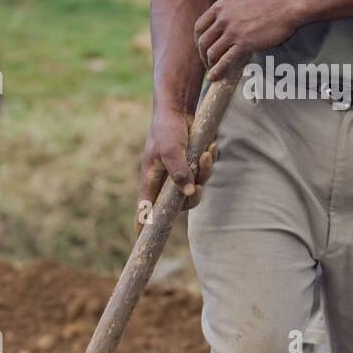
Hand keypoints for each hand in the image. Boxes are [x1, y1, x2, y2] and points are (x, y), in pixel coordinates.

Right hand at [135, 106, 216, 237]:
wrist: (178, 109)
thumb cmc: (168, 129)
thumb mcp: (171, 150)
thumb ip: (178, 172)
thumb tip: (188, 193)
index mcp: (152, 181)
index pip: (145, 210)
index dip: (144, 227)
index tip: (141, 242)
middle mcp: (164, 181)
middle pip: (181, 205)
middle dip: (194, 195)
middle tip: (200, 182)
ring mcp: (179, 174)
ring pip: (196, 189)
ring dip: (205, 173)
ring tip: (207, 153)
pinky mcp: (192, 166)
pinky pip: (205, 174)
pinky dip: (210, 163)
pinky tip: (211, 146)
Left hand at [194, 0, 300, 78]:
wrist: (285, 7)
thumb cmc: (268, 4)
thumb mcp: (241, 0)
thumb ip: (229, 10)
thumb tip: (222, 19)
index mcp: (221, 7)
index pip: (200, 26)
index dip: (198, 40)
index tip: (202, 48)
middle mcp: (223, 18)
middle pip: (203, 41)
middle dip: (202, 54)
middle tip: (206, 62)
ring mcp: (233, 31)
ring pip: (212, 52)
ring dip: (210, 64)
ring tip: (212, 70)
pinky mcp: (244, 44)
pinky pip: (225, 61)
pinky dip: (217, 71)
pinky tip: (214, 77)